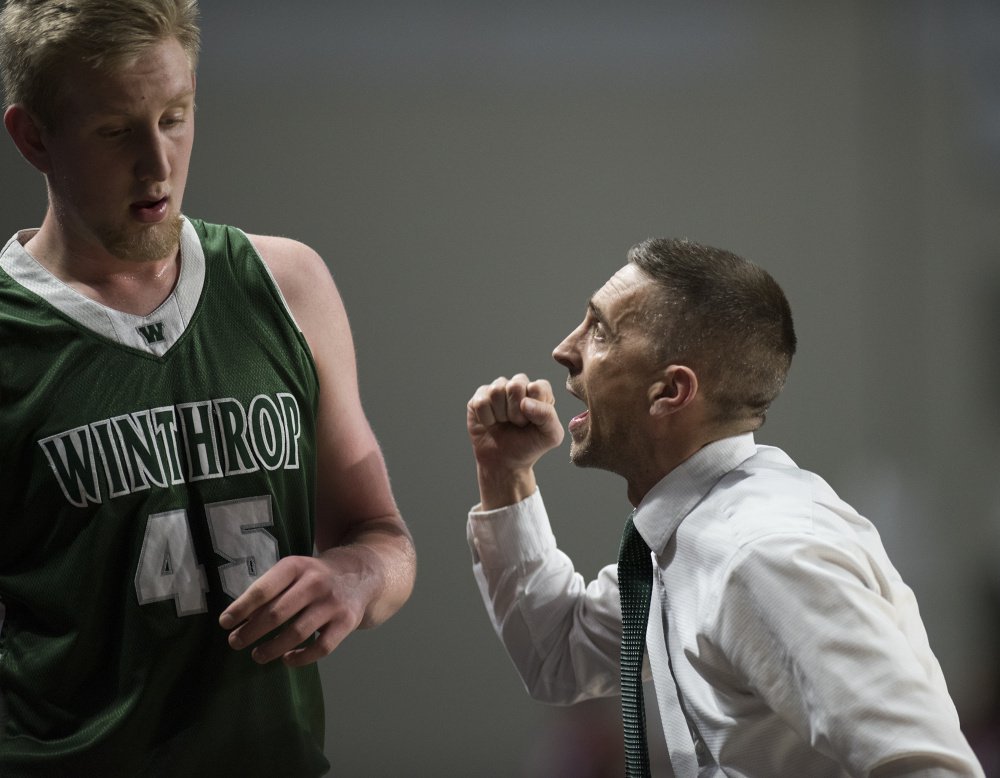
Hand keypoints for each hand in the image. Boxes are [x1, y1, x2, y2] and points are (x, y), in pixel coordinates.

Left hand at [219, 549, 370, 666]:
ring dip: (272, 648)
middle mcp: (316, 582)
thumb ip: (270, 591)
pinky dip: (301, 658)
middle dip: (251, 632)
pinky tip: (287, 659)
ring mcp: (333, 603)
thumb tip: (238, 620)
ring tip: (257, 655)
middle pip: (277, 613)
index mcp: (297, 566)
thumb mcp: (294, 571)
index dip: (241, 609)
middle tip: (235, 642)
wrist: (361, 573)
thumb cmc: (315, 576)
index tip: (225, 623)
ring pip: (297, 633)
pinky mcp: (347, 621)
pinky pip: (321, 647)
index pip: (263, 589)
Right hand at [467, 374, 563, 507]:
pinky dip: (486, 419)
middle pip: (515, 386)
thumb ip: (548, 415)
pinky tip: (491, 423)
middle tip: (517, 424)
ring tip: (504, 423)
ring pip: (496, 391)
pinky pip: (480, 402)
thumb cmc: (529, 446)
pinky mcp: (479, 397)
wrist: (504, 462)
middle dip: (516, 412)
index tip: (532, 422)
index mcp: (539, 391)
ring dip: (500, 415)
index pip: (537, 387)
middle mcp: (519, 385)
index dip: (534, 408)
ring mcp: (497, 389)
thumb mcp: (550, 436)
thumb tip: (524, 402)